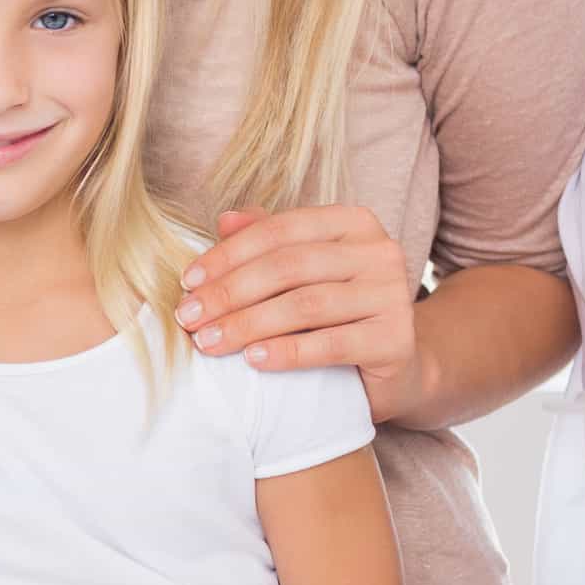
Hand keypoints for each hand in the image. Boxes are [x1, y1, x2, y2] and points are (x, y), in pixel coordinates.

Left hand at [175, 205, 418, 420]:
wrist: (396, 365)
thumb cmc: (339, 312)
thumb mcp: (303, 272)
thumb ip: (268, 242)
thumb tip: (224, 220)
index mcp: (353, 222)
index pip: (280, 230)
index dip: (229, 254)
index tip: (188, 282)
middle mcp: (379, 251)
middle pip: (289, 266)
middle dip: (231, 292)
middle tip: (190, 318)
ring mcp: (393, 294)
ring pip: (307, 304)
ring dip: (249, 324)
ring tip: (210, 342)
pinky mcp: (397, 339)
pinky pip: (332, 344)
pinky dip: (288, 352)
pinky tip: (254, 359)